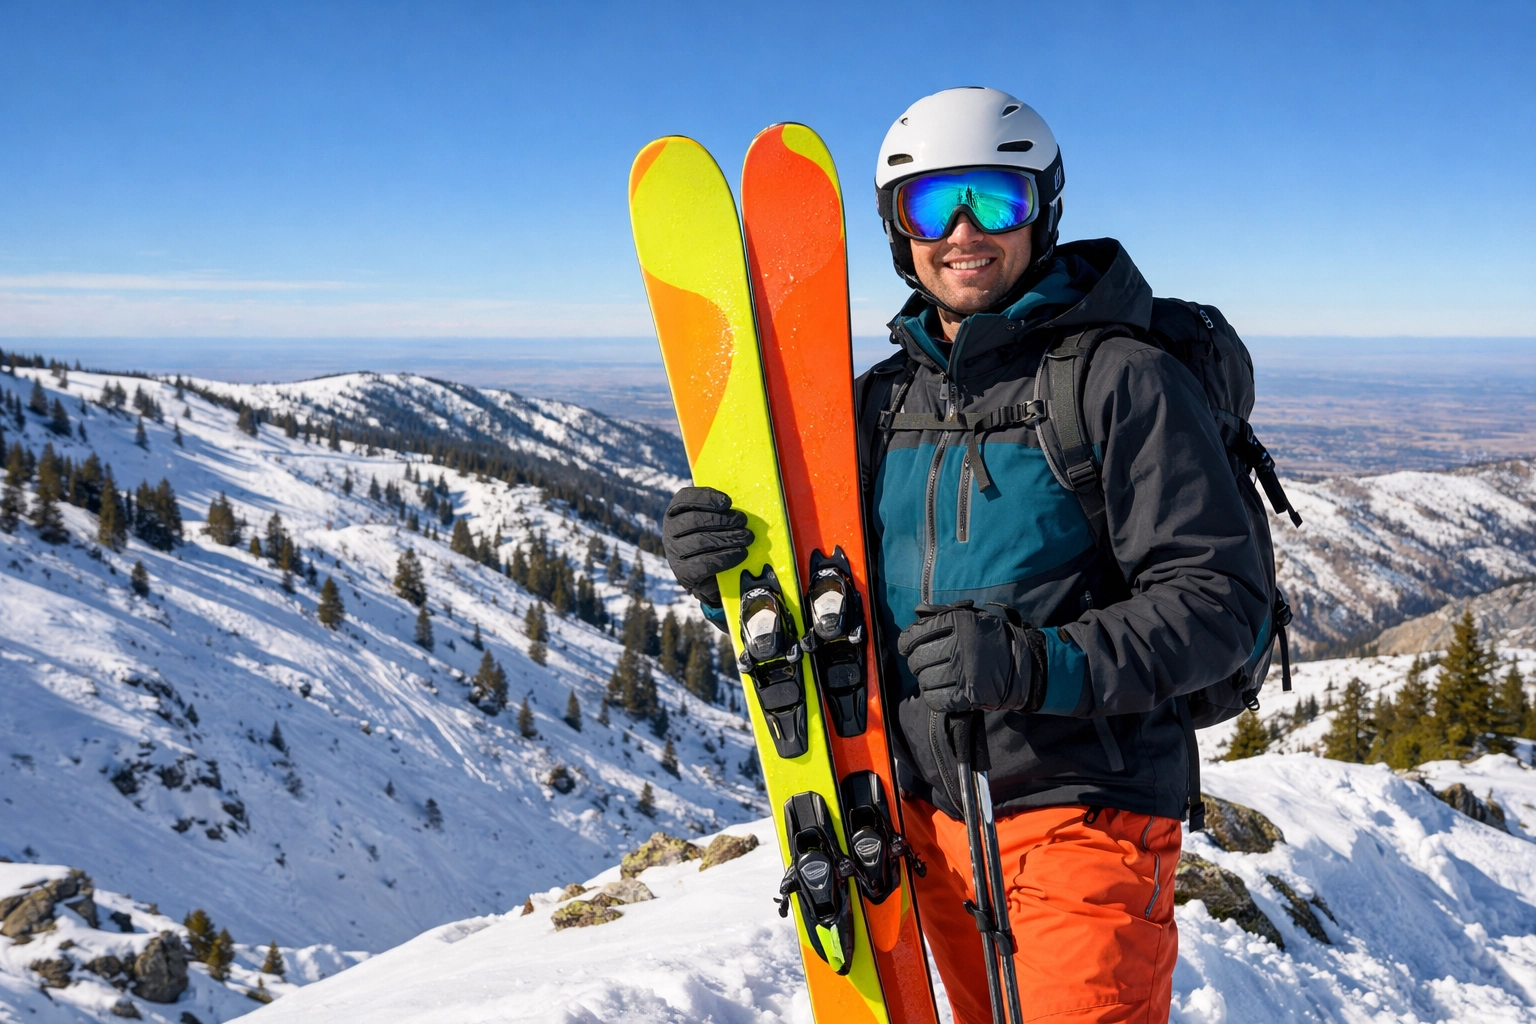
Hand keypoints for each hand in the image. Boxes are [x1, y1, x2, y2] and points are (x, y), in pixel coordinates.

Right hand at [661, 486, 753, 607]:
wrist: (711, 577)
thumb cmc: (715, 542)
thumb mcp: (714, 522)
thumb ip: (720, 510)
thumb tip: (742, 498)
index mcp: (675, 513)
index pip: (685, 499)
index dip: (706, 498)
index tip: (727, 502)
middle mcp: (670, 532)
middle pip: (694, 520)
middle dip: (722, 519)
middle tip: (742, 520)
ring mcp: (674, 553)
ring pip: (701, 541)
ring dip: (728, 537)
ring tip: (747, 537)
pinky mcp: (684, 574)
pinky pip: (706, 563)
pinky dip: (727, 557)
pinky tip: (741, 553)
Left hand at [896, 601, 1044, 713]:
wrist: (1022, 665)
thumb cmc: (992, 639)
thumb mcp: (971, 617)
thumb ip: (943, 614)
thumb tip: (917, 612)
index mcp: (957, 624)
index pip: (914, 635)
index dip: (906, 643)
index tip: (907, 647)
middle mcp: (957, 646)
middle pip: (917, 659)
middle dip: (917, 663)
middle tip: (926, 664)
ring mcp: (962, 672)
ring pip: (924, 680)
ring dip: (926, 681)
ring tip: (937, 678)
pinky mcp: (966, 694)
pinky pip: (935, 699)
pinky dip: (934, 697)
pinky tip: (942, 691)